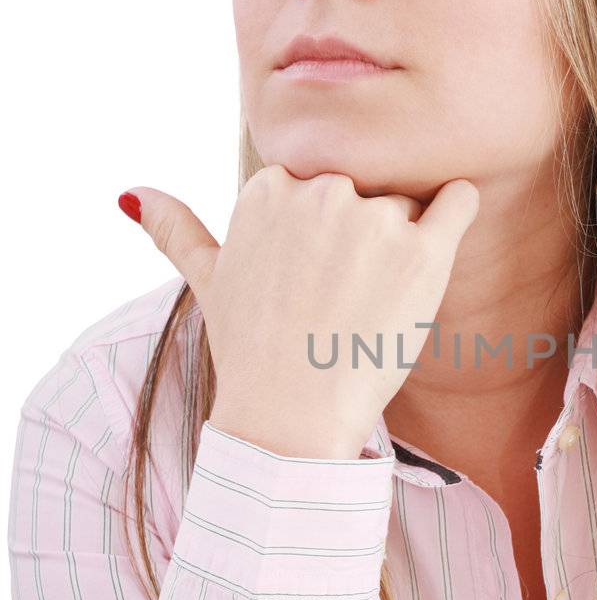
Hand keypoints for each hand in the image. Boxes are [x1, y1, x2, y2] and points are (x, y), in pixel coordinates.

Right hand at [122, 164, 480, 456]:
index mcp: (270, 187)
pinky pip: (460, 199)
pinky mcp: (424, 253)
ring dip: (404, 239)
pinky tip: (443, 238)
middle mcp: (321, 191)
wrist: (292, 419)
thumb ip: (177, 229)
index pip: (323, 180)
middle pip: (366, 186)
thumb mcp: (208, 282)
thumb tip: (133, 193)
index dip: (326, 229)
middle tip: (346, 296)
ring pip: (409, 200)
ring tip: (376, 300)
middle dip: (363, 233)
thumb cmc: (252, 352)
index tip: (315, 277)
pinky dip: (458, 209)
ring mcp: (374, 220)